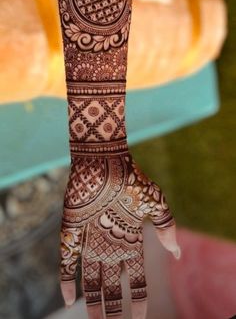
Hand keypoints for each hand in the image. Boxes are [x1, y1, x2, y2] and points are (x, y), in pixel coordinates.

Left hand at [60, 151, 180, 317]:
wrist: (104, 158)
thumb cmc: (131, 178)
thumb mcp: (155, 202)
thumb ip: (167, 227)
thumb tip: (177, 253)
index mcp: (129, 239)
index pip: (135, 277)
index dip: (139, 298)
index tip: (141, 318)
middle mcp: (109, 243)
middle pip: (111, 284)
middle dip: (113, 308)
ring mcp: (90, 239)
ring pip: (90, 279)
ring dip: (92, 301)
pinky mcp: (72, 230)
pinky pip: (67, 259)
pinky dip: (66, 279)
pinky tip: (66, 298)